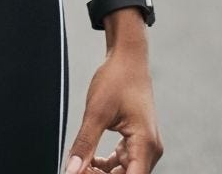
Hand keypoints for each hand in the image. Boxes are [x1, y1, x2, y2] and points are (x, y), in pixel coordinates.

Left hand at [64, 45, 161, 173]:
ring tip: (81, 163)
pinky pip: (124, 163)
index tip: (82, 173)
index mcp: (145, 144)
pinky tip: (90, 159)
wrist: (128, 59)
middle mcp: (150, 149)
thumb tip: (71, 170)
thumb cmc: (117, 79)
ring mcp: (146, 145)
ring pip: (124, 173)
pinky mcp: (139, 141)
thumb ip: (84, 145)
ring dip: (102, 173)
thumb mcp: (96, 113)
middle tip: (77, 167)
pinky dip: (107, 165)